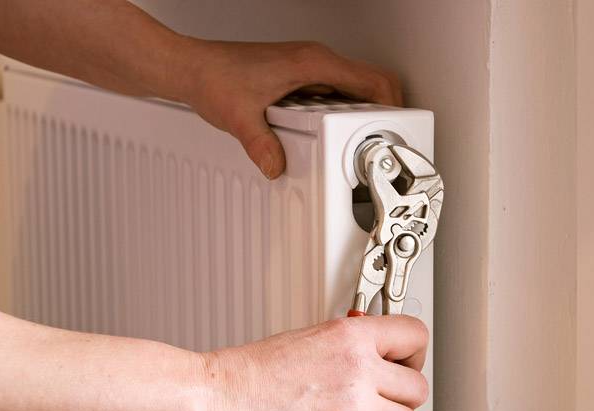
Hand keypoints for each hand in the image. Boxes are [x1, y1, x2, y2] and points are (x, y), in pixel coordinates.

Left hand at [172, 39, 403, 178]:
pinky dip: (342, 110)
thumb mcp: (240, 118)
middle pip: (369, 82)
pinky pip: (334, 91)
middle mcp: (313, 60)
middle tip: (386, 140)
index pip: (372, 79)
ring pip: (352, 86)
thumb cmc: (213, 76)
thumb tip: (279, 167)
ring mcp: (306, 67)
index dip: (394, 104)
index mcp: (311, 63)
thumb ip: (262, 147)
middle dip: (384, 111)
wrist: (191, 66)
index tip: (402, 127)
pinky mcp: (297, 76)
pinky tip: (332, 134)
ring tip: (363, 142)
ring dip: (364, 111)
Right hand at [197, 315, 428, 410]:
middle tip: (381, 408)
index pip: (415, 336)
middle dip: (400, 402)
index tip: (405, 367)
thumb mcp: (310, 338)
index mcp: (351, 336)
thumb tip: (378, 357)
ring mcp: (351, 406)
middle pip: (417, 389)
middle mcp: (357, 367)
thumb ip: (350, 347)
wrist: (221, 400)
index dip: (414, 356)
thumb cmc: (254, 372)